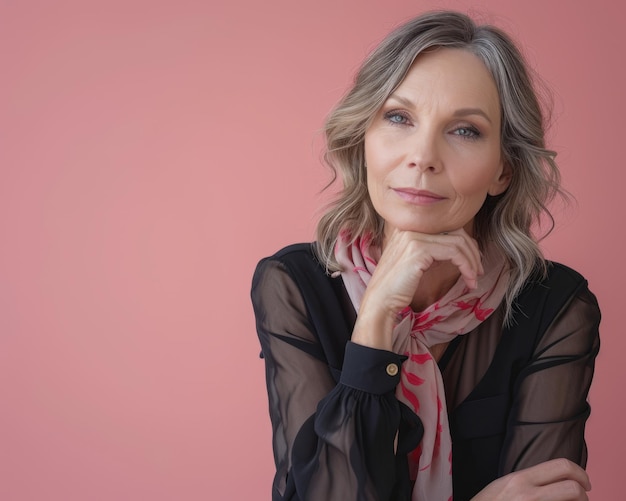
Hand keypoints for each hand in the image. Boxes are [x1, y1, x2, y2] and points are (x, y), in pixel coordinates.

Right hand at [351, 228, 482, 349]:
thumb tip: (459, 251)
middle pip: (455, 231)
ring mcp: (414, 237)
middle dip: (472, 252)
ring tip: (474, 279)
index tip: (472, 264)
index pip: (447, 228)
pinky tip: (468, 280)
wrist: (380, 301)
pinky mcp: (418, 249)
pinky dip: (466, 266)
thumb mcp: (417, 263)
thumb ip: (433, 251)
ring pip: (458, 242)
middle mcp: (411, 228)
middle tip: (478, 271)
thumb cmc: (397, 287)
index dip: (465, 245)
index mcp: (409, 228)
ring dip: (471, 262)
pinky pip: (453, 253)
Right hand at [472, 459, 590, 500]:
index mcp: (521, 479)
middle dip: (584, 495)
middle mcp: (529, 494)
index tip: (584, 482)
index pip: (562, 466)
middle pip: (573, 488)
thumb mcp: (504, 485)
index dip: (580, 473)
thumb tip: (554, 481)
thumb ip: (528, 480)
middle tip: (582, 499)